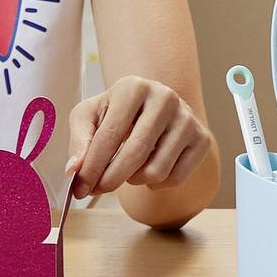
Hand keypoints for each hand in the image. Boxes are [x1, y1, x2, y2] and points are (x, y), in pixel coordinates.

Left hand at [62, 76, 213, 207]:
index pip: (110, 136)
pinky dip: (156, 183)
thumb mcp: (89, 117)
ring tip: (128, 169)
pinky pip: (175, 178)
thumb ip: (78, 141)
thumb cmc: (115, 113)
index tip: (79, 189)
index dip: (92, 167)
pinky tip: (149, 168)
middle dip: (110, 179)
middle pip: (135, 154)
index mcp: (134, 87)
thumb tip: (74, 170)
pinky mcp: (202, 138)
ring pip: (156, 171)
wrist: (152, 109)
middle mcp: (165, 97)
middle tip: (97, 190)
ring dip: (134, 179)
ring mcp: (187, 118)